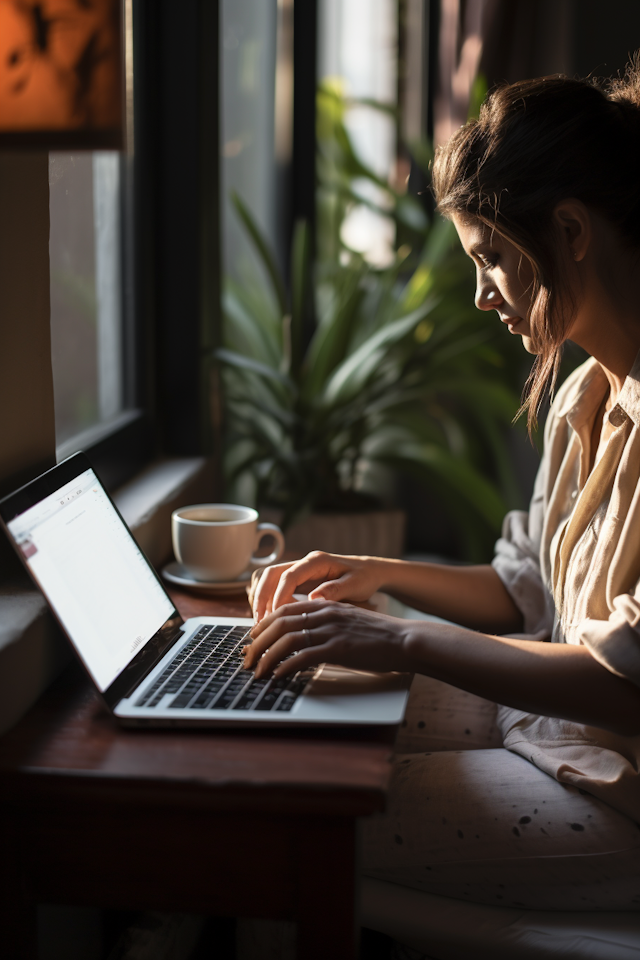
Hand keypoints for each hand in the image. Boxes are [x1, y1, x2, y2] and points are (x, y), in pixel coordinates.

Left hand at [244, 598, 412, 678]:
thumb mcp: (348, 621)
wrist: (405, 640)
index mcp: (326, 604)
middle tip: (247, 659)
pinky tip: (279, 676)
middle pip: (279, 623)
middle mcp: (325, 613)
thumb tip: (304, 638)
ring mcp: (331, 630)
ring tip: (257, 672)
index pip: (285, 609)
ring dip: (266, 657)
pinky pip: (303, 656)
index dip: (264, 625)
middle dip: (257, 643)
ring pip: (286, 640)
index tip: (252, 639)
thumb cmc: (379, 635)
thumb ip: (326, 623)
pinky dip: (286, 667)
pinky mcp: (338, 648)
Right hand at [249, 551, 386, 622]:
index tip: (275, 615)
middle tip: (260, 622)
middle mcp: (304, 563)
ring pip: (268, 579)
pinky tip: (272, 618)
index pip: (288, 576)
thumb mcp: (355, 584)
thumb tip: (314, 598)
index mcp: (317, 561)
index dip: (278, 596)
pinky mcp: (298, 580)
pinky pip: (275, 587)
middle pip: (271, 574)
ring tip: (263, 622)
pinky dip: (268, 601)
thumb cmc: (364, 578)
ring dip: (261, 599)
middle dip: (261, 597)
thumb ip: (335, 590)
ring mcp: (299, 570)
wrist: (369, 572)